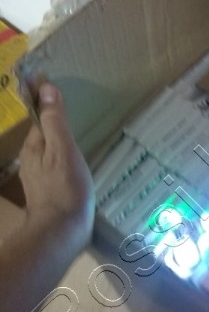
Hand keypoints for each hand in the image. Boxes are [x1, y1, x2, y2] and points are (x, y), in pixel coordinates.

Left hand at [18, 83, 94, 252]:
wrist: (61, 233)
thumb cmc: (65, 189)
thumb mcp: (63, 150)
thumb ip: (55, 121)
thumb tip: (46, 87)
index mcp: (33, 146)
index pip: (37, 114)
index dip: (42, 97)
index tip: (46, 77)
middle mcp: (31, 159)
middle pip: (41, 133)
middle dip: (49, 117)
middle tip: (65, 101)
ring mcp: (38, 177)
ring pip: (47, 150)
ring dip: (56, 138)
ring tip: (73, 129)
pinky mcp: (48, 192)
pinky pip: (54, 165)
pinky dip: (62, 157)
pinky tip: (75, 162)